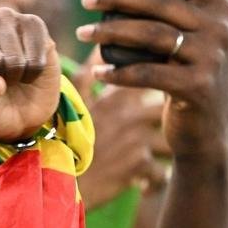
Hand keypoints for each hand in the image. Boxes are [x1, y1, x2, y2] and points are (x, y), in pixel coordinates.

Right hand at [74, 56, 168, 208]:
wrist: (56, 179)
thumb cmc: (61, 138)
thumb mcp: (72, 102)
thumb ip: (87, 73)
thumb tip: (98, 46)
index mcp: (116, 97)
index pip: (152, 77)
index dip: (160, 80)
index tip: (160, 88)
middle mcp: (131, 116)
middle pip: (166, 108)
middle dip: (171, 116)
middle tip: (168, 124)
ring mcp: (137, 141)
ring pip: (168, 141)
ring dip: (165, 149)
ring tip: (159, 157)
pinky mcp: (139, 167)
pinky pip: (161, 171)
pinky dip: (156, 177)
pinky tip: (147, 181)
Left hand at [75, 0, 227, 162]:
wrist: (207, 131)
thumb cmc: (189, 75)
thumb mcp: (194, 38)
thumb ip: (184, 3)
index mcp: (219, 8)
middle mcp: (220, 28)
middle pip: (160, 2)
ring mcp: (211, 58)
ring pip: (150, 35)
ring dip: (110, 32)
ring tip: (84, 32)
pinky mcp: (197, 86)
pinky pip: (147, 73)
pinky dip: (118, 71)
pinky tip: (98, 70)